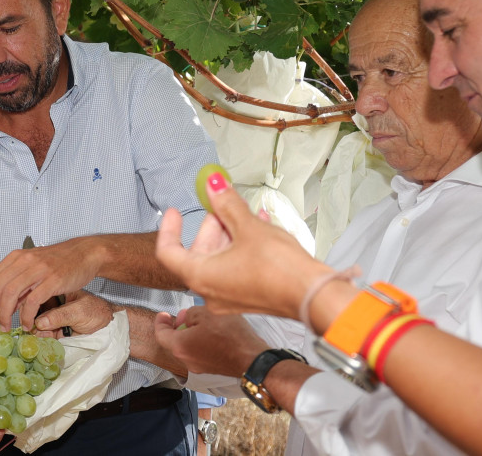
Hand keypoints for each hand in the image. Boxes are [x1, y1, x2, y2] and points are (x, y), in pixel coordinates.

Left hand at [0, 237, 102, 331]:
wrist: (84, 254)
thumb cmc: (58, 263)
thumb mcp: (32, 269)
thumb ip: (17, 285)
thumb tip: (2, 307)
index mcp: (15, 258)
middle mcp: (23, 261)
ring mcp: (37, 269)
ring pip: (10, 294)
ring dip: (4, 315)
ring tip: (5, 328)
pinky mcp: (52, 279)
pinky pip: (32, 301)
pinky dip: (26, 316)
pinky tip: (26, 325)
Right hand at [32, 290, 113, 336]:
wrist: (111, 329)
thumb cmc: (98, 313)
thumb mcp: (79, 311)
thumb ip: (60, 316)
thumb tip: (39, 322)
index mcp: (57, 292)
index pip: (38, 296)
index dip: (30, 305)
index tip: (27, 315)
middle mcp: (53, 305)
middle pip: (34, 311)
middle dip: (32, 320)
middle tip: (32, 328)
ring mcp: (54, 319)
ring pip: (37, 324)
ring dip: (36, 331)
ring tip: (39, 335)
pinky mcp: (57, 332)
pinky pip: (45, 335)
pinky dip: (43, 338)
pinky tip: (43, 339)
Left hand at [153, 306, 267, 377]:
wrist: (252, 359)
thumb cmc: (230, 336)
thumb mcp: (207, 312)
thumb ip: (191, 313)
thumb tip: (188, 318)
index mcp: (179, 346)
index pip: (160, 334)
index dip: (160, 322)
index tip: (163, 314)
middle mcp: (185, 360)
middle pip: (173, 342)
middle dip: (177, 326)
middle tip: (185, 315)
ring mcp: (198, 366)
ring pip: (186, 348)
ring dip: (189, 334)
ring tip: (201, 322)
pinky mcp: (211, 368)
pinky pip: (198, 353)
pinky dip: (199, 342)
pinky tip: (211, 333)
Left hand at [155, 171, 331, 318]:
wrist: (313, 296)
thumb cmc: (278, 266)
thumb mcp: (248, 228)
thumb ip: (226, 204)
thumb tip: (212, 183)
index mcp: (200, 276)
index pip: (168, 252)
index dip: (169, 228)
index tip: (175, 210)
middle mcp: (209, 291)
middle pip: (197, 252)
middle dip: (212, 225)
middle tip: (226, 204)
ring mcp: (228, 297)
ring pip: (218, 259)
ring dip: (230, 233)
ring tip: (249, 214)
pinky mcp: (246, 298)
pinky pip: (234, 268)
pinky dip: (240, 248)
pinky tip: (259, 227)